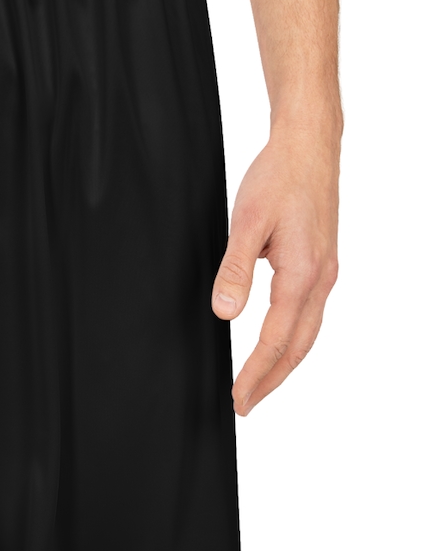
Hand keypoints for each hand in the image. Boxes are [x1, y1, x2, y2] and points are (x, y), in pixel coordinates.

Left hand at [211, 126, 339, 415]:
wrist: (308, 146)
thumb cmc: (278, 177)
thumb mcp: (247, 222)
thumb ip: (236, 269)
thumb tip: (225, 313)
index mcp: (303, 274)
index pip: (275, 340)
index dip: (255, 373)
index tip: (238, 397)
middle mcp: (321, 278)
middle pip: (298, 347)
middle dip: (271, 379)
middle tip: (246, 404)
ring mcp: (325, 271)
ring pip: (308, 333)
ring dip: (284, 362)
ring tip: (260, 383)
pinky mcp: (322, 262)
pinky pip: (310, 314)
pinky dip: (294, 338)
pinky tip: (278, 341)